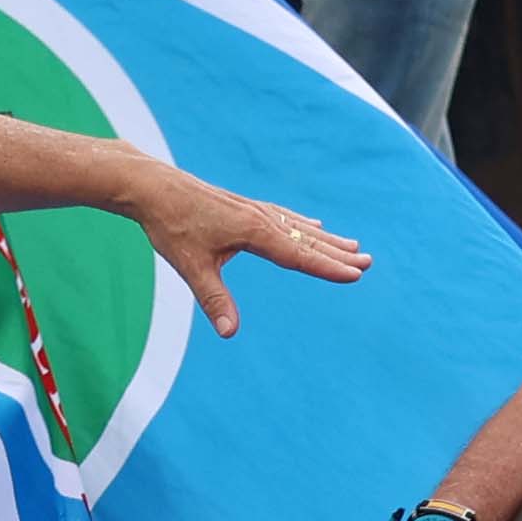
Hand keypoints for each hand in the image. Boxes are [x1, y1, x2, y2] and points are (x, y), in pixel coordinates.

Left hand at [132, 169, 369, 333]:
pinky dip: (303, 224)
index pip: (299, 255)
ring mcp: (254, 210)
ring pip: (299, 227)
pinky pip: (284, 217)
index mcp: (254, 231)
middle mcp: (260, 218)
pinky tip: (313, 224)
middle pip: (307, 240)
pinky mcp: (244, 207)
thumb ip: (214, 300)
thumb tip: (230, 333)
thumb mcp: (191, 266)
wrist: (152, 186)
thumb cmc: (171, 225)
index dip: (328, 267)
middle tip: (369, 262)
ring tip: (353, 245)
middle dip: (338, 253)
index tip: (355, 274)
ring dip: (327, 239)